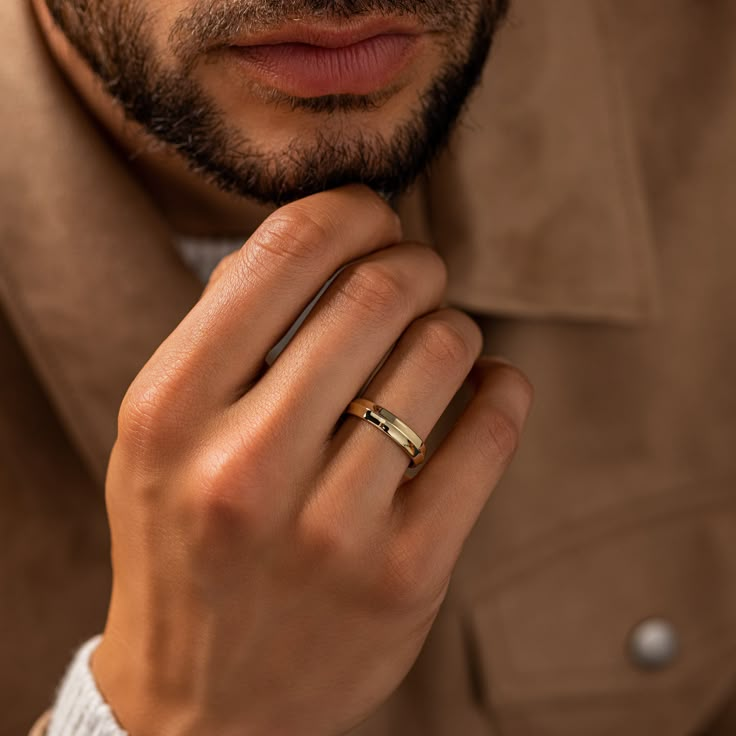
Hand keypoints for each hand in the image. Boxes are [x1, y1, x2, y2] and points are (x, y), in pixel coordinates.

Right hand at [91, 185, 532, 735]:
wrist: (200, 702)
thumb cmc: (184, 541)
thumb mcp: (163, 434)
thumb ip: (225, 330)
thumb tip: (318, 237)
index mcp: (171, 412)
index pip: (283, 253)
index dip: (347, 210)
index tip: (373, 215)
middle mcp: (245, 467)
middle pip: (377, 292)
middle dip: (415, 260)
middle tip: (419, 268)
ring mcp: (331, 529)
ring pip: (443, 352)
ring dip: (455, 325)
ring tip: (440, 339)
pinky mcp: (407, 576)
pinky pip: (490, 431)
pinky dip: (502, 386)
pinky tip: (488, 385)